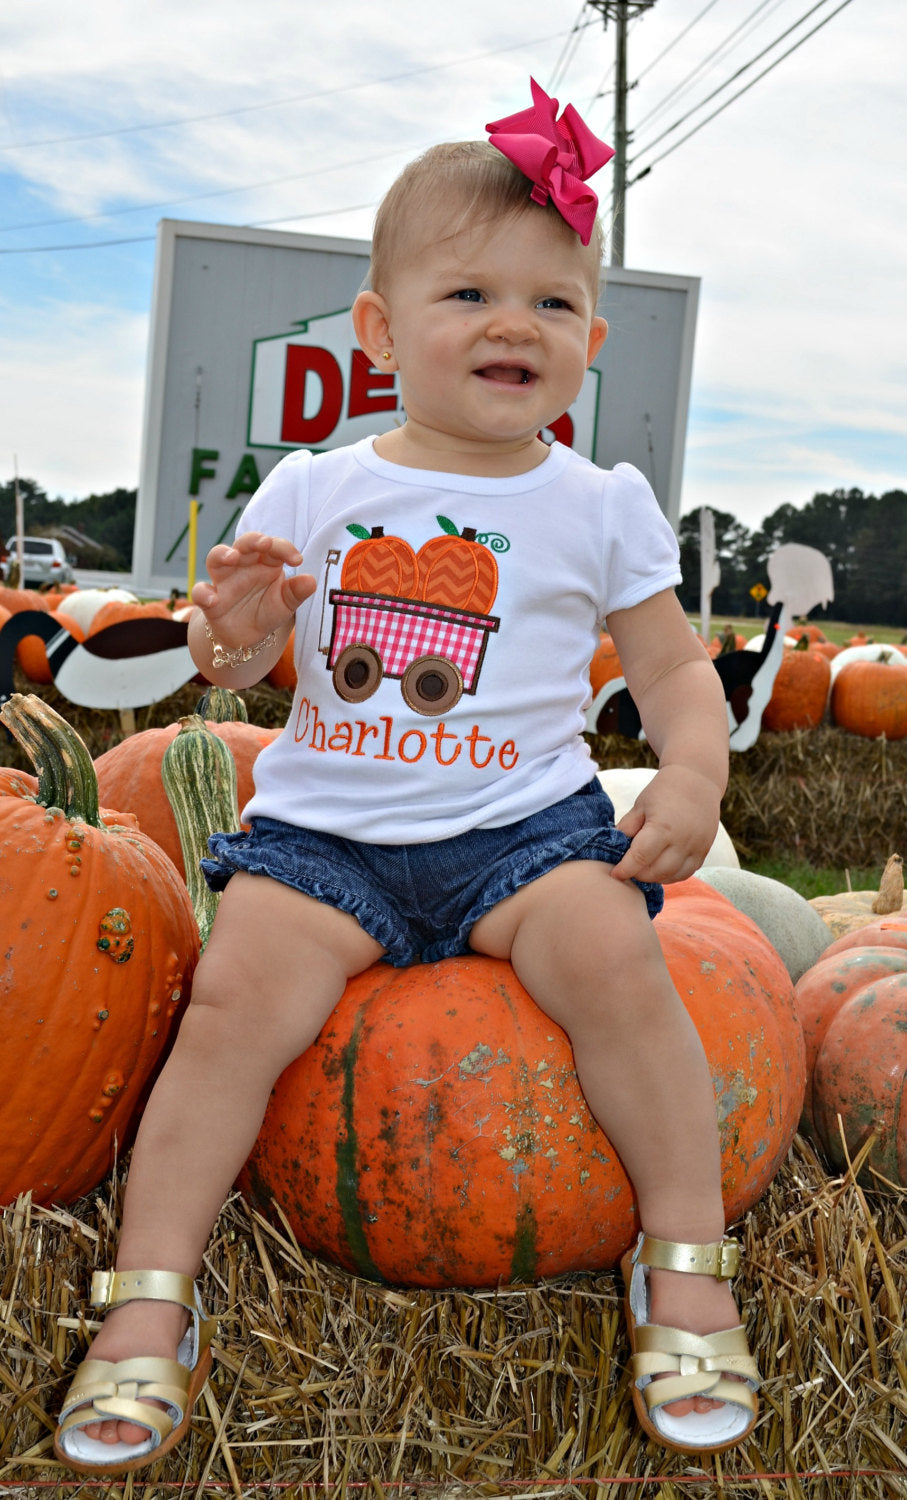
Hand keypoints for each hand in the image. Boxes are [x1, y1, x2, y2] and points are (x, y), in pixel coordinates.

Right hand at [191, 532, 315, 645]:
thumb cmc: (268, 611)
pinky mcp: (210, 599)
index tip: (297, 560)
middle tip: (265, 543)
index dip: (284, 548)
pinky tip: (213, 598)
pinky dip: (203, 593)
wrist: (249, 637)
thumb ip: (296, 592)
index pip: (273, 547)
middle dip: (253, 540)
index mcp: (265, 562)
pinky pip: (200, 591)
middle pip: (244, 544)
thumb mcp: (286, 604)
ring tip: (233, 557)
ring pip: (216, 558)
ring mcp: (224, 580)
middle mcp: (242, 565)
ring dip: (222, 554)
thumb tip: (312, 581)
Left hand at [609, 765, 721, 885]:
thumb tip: (612, 849)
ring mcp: (696, 847)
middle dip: (639, 874)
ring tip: (644, 869)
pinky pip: (687, 872)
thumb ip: (626, 828)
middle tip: (629, 869)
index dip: (625, 869)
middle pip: (656, 871)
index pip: (640, 858)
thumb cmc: (664, 791)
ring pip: (672, 876)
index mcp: (662, 827)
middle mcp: (681, 840)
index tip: (615, 873)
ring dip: (655, 877)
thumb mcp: (640, 806)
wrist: (697, 780)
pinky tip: (661, 867)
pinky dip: (672, 875)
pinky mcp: (704, 850)